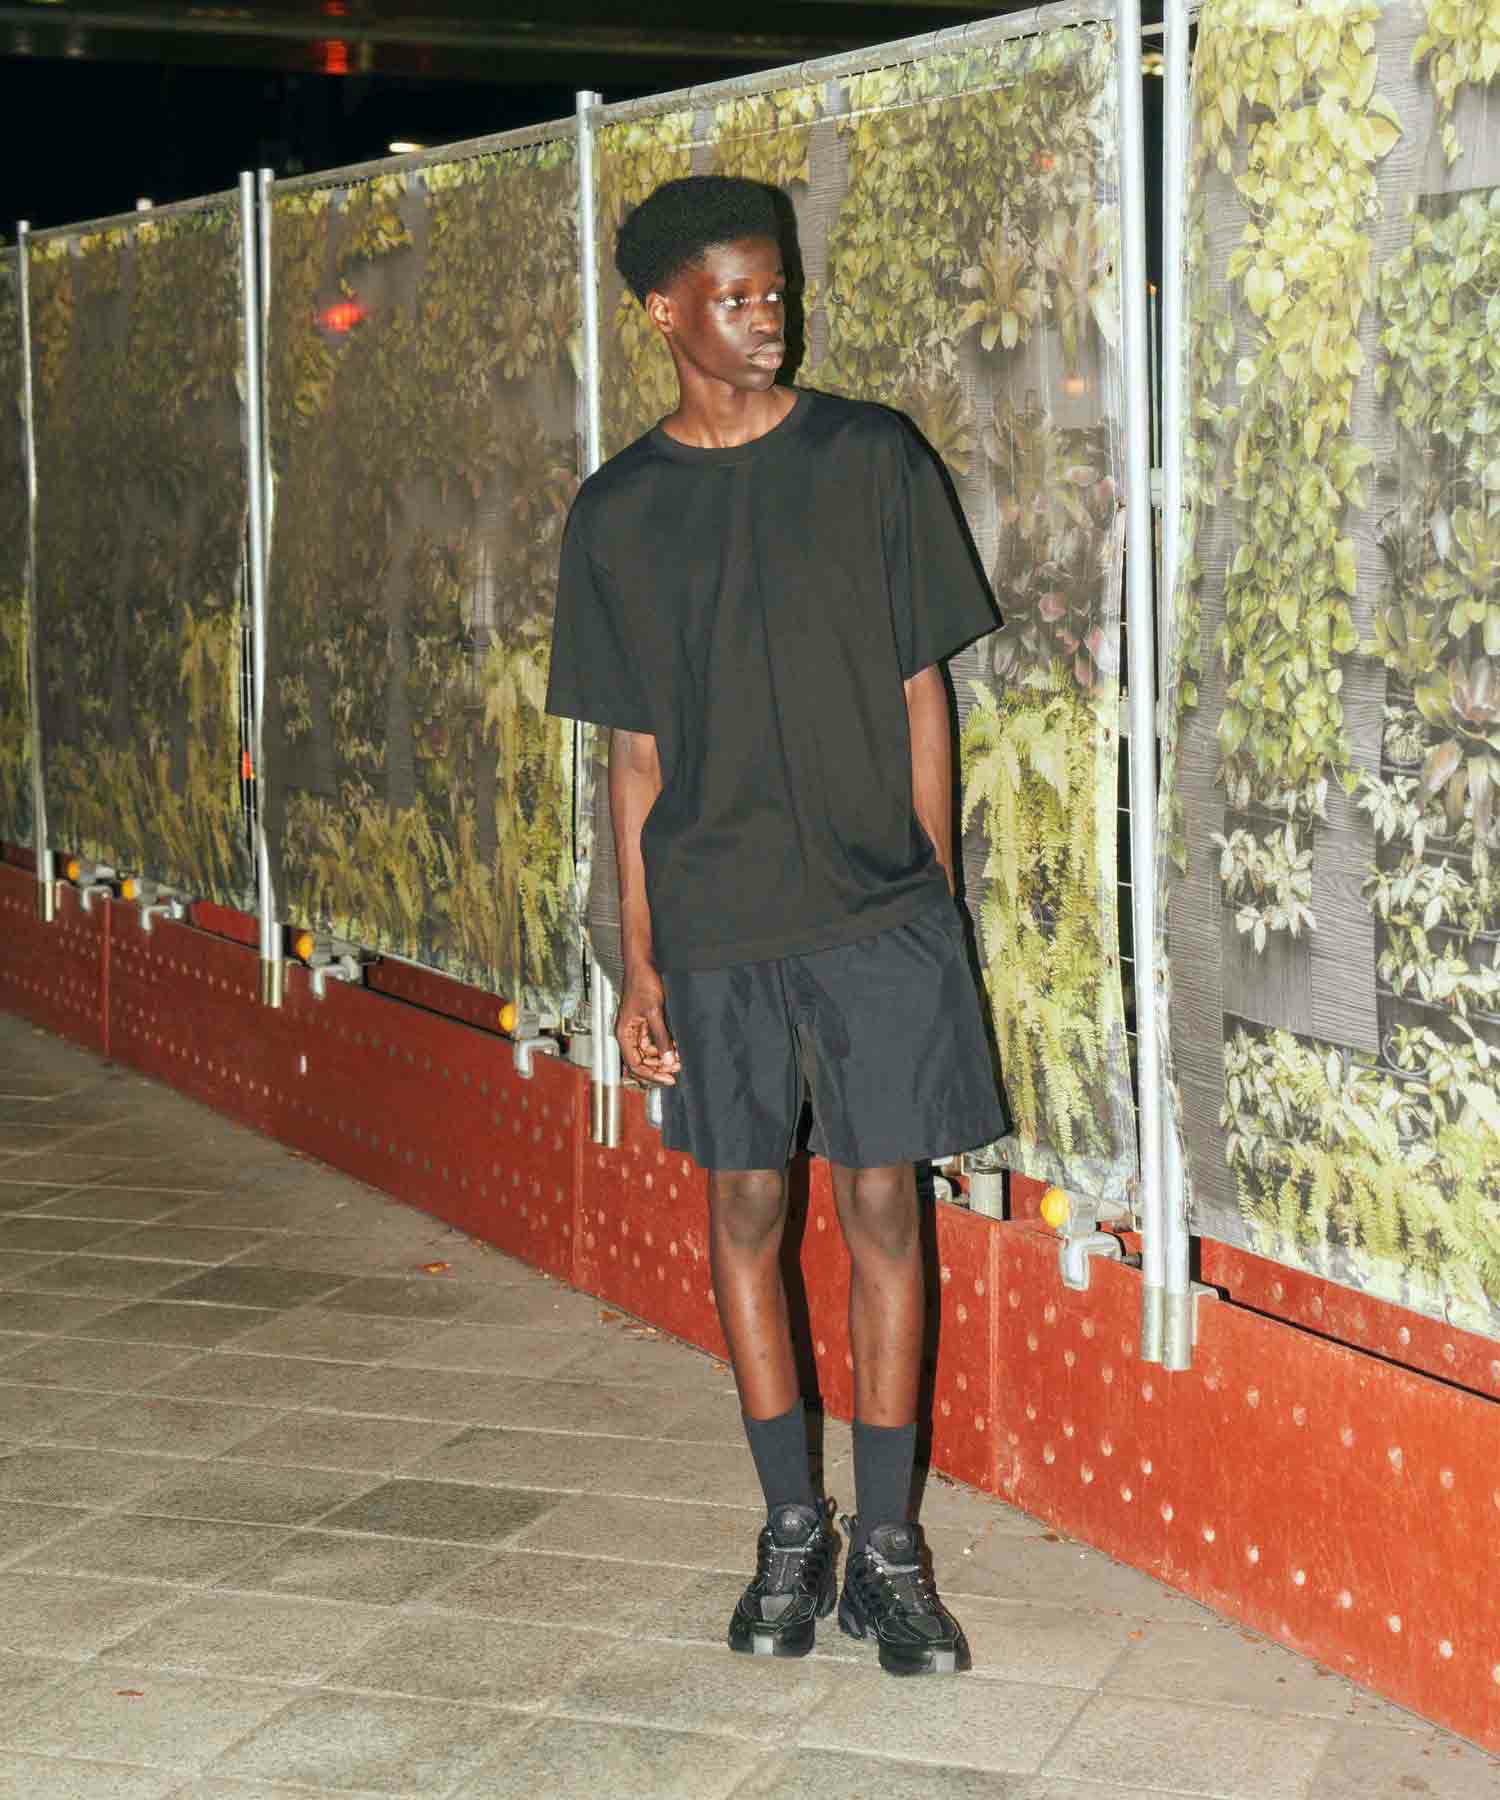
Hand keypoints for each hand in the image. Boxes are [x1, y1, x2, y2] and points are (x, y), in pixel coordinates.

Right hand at [615, 969, 680, 1086]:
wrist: (643, 963)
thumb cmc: (642, 982)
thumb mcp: (654, 1012)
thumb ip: (662, 1037)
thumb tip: (668, 1059)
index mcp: (624, 1033)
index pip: (635, 1063)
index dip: (651, 1074)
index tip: (668, 1078)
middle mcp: (629, 1033)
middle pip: (642, 1060)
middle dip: (659, 1066)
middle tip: (677, 1070)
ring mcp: (637, 1027)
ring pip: (649, 1051)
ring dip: (663, 1056)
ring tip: (679, 1059)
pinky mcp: (646, 1021)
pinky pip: (654, 1040)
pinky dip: (665, 1045)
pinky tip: (676, 1047)